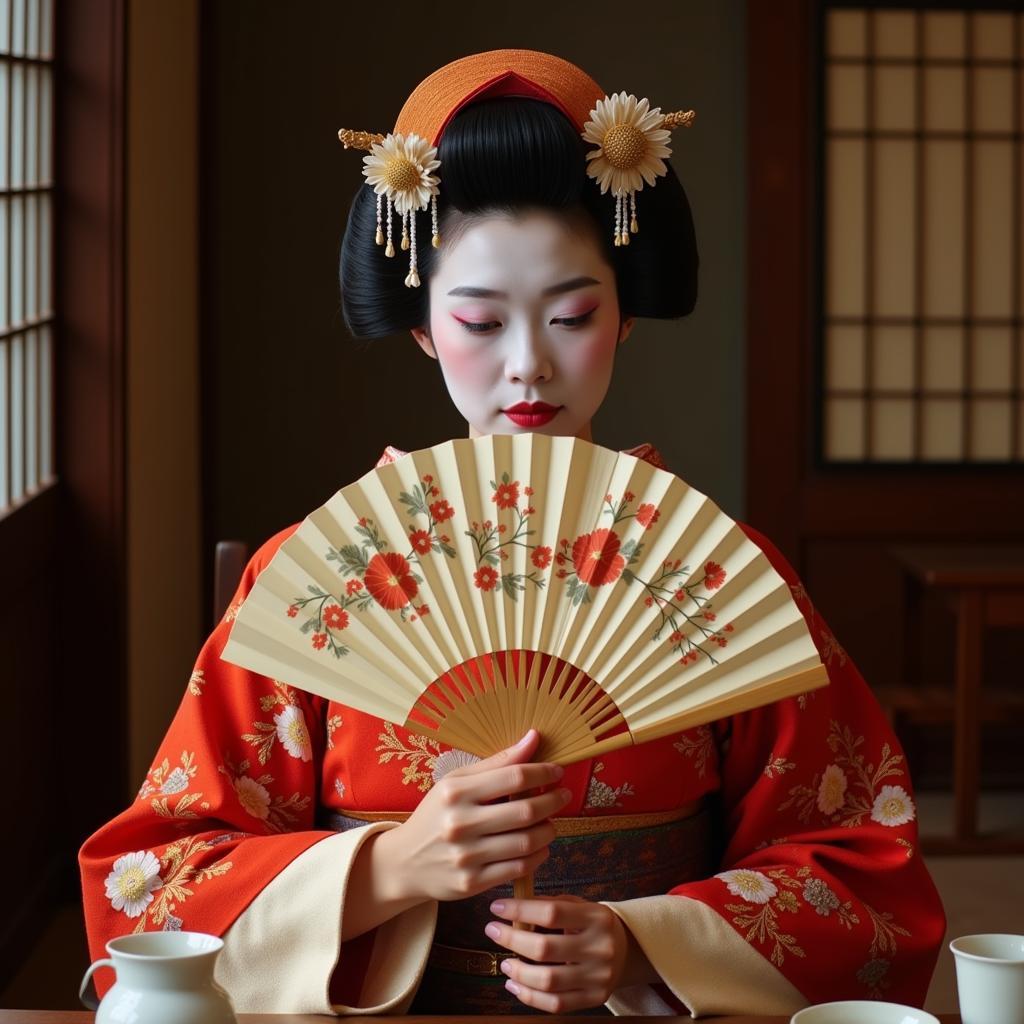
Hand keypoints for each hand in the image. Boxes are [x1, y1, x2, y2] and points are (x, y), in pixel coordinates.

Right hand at [376, 729, 570, 903]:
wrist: (405, 862)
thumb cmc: (437, 814)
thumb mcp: (457, 781)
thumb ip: (497, 762)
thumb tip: (533, 738)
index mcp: (456, 791)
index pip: (513, 777)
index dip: (543, 772)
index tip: (557, 771)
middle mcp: (460, 823)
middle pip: (525, 811)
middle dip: (553, 801)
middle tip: (563, 796)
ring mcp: (466, 856)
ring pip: (526, 842)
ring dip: (548, 831)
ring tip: (551, 823)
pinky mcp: (471, 883)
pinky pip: (518, 868)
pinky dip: (538, 856)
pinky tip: (540, 847)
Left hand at [485, 894, 639, 1012]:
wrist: (628, 950)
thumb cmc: (593, 924)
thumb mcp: (580, 905)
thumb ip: (551, 904)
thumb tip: (513, 907)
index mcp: (597, 917)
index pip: (552, 912)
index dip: (520, 910)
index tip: (497, 907)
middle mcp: (600, 947)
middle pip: (546, 948)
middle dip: (512, 940)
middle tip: (492, 931)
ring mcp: (599, 976)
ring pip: (549, 981)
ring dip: (518, 972)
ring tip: (504, 963)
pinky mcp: (595, 998)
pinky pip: (557, 1004)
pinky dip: (530, 997)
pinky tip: (514, 985)